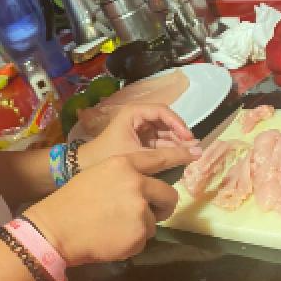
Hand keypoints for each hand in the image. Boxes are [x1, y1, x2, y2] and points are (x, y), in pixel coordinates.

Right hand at [24, 147, 197, 265]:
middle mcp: (137, 184)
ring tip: (115, 227)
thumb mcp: (99, 175)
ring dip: (141, 226)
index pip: (159, 159)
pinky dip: (132, 241)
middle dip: (164, 206)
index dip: (179, 156)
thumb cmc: (72, 201)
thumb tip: (145, 186)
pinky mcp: (139, 234)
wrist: (55, 229)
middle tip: (151, 213)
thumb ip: (125, 177)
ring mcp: (140, 210)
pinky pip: (144, 239)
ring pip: (155, 220)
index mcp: (124, 164)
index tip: (195, 152)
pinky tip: (112, 239)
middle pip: (169, 195)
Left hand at [78, 102, 199, 168]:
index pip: (163, 112)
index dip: (178, 123)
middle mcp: (138, 118)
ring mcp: (138, 130)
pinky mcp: (138, 142)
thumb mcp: (141, 155)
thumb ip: (170, 155)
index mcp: (134, 113)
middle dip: (179, 135)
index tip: (189, 138)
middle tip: (193, 149)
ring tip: (190, 155)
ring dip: (175, 144)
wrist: (83, 169)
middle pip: (165, 122)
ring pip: (163, 133)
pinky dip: (167, 150)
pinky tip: (178, 159)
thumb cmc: (109, 156)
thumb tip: (198, 153)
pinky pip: (158, 143)